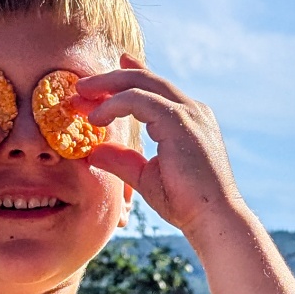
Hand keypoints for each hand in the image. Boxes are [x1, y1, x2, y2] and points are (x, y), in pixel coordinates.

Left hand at [77, 56, 247, 238]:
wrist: (213, 219)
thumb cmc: (186, 203)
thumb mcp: (146, 177)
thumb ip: (122, 161)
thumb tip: (93, 152)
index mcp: (188, 120)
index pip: (155, 89)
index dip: (130, 75)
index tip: (103, 78)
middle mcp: (191, 110)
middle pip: (145, 79)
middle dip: (110, 79)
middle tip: (81, 86)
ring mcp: (189, 113)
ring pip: (141, 83)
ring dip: (107, 86)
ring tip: (80, 95)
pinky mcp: (179, 121)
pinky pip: (138, 99)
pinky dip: (114, 104)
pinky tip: (96, 118)